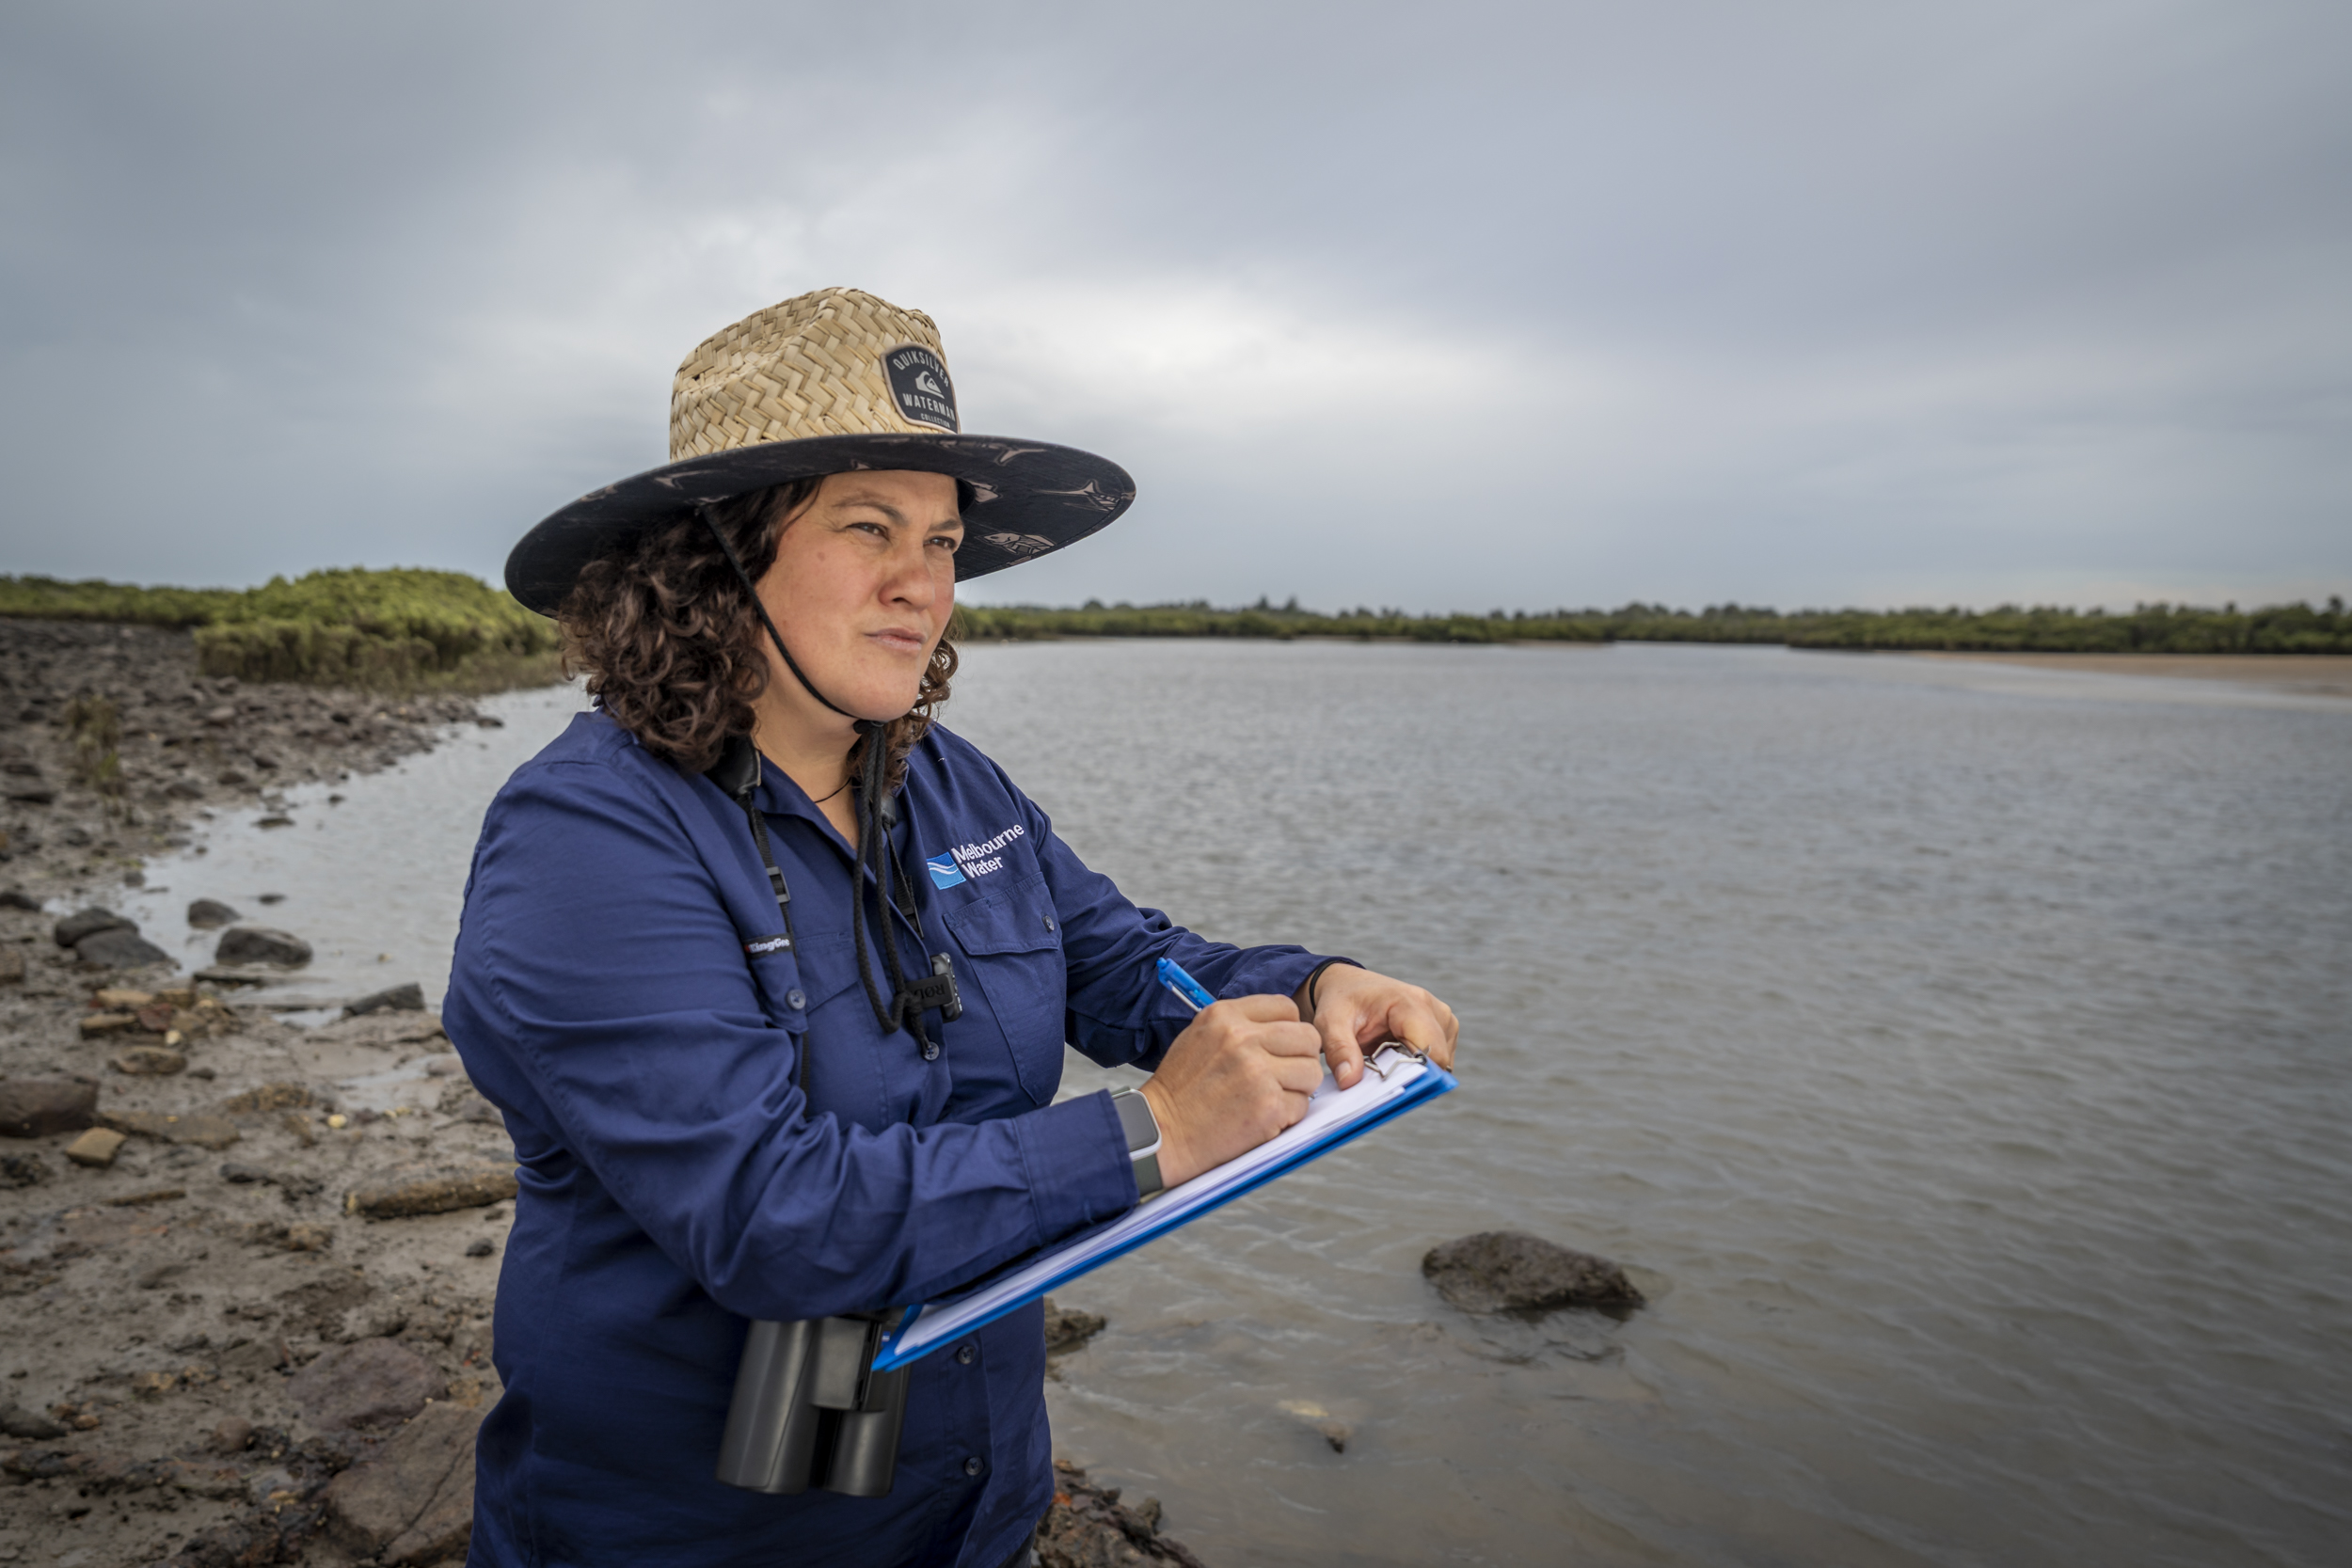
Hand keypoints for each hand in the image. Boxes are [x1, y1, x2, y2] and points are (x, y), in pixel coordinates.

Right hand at [1139, 995, 1324, 1186]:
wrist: (1163, 1132)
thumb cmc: (1180, 1090)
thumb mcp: (1200, 1036)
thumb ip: (1239, 1026)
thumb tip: (1282, 1028)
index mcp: (1225, 1016)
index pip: (1286, 1008)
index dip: (1290, 1029)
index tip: (1282, 1047)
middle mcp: (1243, 1039)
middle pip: (1308, 1037)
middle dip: (1302, 1058)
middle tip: (1285, 1075)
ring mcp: (1258, 1072)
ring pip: (1311, 1071)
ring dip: (1298, 1088)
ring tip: (1270, 1098)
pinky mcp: (1269, 1106)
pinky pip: (1302, 1104)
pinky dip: (1288, 1115)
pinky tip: (1263, 1117)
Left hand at [1295, 964, 1459, 1088]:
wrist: (1350, 986)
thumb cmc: (1343, 1000)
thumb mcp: (1330, 1022)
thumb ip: (1339, 1050)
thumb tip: (1350, 1081)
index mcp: (1411, 1004)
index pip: (1431, 1052)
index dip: (1415, 1075)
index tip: (1388, 1085)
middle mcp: (1435, 1011)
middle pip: (1437, 1061)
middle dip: (1411, 1076)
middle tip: (1379, 1074)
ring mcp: (1443, 1021)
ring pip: (1440, 1065)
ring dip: (1414, 1072)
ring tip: (1385, 1061)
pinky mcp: (1443, 1032)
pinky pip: (1437, 1061)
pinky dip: (1417, 1067)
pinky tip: (1394, 1058)